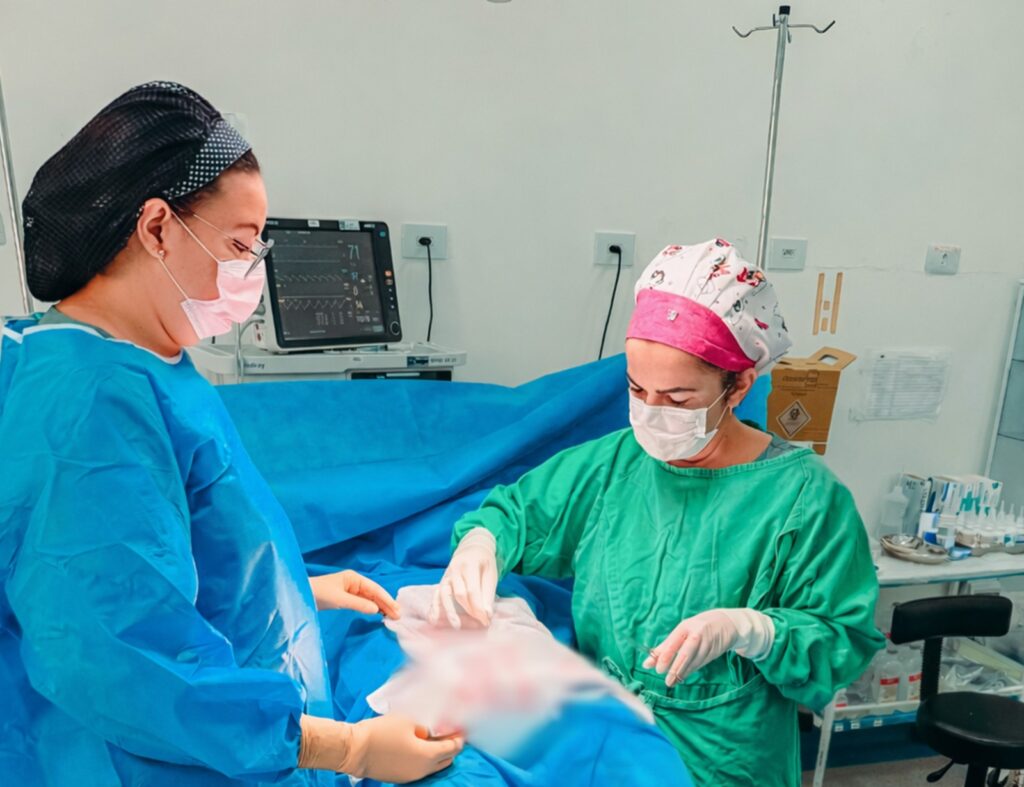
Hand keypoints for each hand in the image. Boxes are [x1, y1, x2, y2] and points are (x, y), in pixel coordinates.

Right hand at [298, 714, 462, 782]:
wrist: (355, 749)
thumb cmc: (382, 732)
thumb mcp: (408, 720)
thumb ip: (427, 725)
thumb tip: (436, 728)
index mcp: (428, 756)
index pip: (453, 748)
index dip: (459, 737)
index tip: (461, 727)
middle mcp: (423, 770)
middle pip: (446, 760)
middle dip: (450, 746)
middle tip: (449, 731)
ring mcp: (411, 776)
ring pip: (433, 766)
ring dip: (437, 753)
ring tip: (433, 736)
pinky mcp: (400, 777)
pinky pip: (420, 768)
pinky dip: (424, 758)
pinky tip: (417, 744)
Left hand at [309, 570, 399, 618]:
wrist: (300, 596)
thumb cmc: (318, 593)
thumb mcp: (339, 599)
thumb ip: (359, 604)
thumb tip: (376, 610)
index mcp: (354, 578)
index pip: (375, 589)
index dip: (386, 599)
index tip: (396, 610)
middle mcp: (354, 583)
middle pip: (374, 594)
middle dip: (386, 604)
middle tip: (399, 616)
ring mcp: (350, 591)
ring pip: (370, 599)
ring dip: (381, 607)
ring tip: (392, 617)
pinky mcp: (346, 598)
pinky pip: (363, 603)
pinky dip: (372, 609)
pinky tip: (379, 614)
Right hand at [428, 528, 497, 627]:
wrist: (472, 549)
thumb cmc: (484, 563)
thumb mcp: (490, 574)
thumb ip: (488, 594)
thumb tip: (487, 614)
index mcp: (470, 565)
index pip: (472, 590)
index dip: (479, 607)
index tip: (486, 621)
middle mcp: (455, 569)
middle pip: (459, 593)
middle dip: (468, 611)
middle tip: (478, 624)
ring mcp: (446, 575)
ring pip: (444, 594)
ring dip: (449, 611)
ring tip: (456, 626)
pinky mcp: (441, 582)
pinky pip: (435, 595)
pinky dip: (434, 608)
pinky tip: (434, 620)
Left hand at [644, 608, 773, 686]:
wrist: (725, 624)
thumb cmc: (695, 628)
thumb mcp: (681, 633)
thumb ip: (664, 648)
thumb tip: (646, 664)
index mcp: (685, 627)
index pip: (674, 642)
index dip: (666, 656)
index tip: (658, 669)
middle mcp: (697, 634)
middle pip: (685, 653)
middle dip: (676, 667)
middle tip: (667, 680)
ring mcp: (707, 644)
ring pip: (694, 661)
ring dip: (683, 672)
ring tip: (672, 682)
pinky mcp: (714, 652)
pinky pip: (700, 664)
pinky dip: (690, 671)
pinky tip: (682, 677)